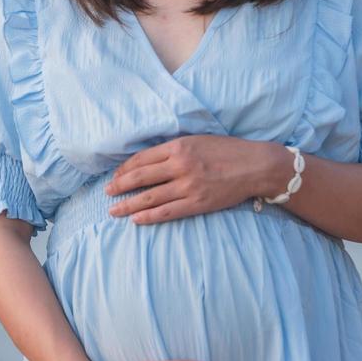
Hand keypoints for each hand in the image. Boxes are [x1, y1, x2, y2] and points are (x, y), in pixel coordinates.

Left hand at [105, 135, 282, 224]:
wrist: (255, 166)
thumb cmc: (227, 151)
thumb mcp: (197, 140)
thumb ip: (175, 149)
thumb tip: (149, 160)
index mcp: (178, 147)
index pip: (142, 159)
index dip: (125, 169)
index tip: (115, 176)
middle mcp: (180, 166)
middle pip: (140, 177)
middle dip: (119, 186)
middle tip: (106, 192)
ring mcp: (188, 186)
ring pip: (149, 198)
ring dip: (128, 205)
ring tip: (114, 210)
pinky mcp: (197, 203)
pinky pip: (167, 212)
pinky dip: (149, 217)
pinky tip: (136, 220)